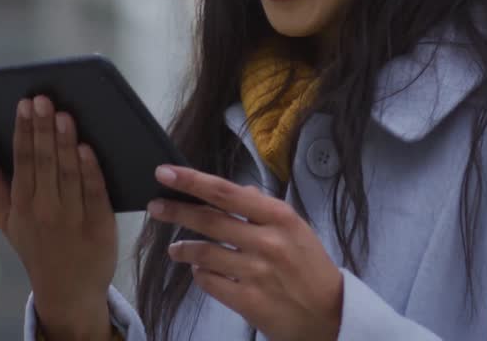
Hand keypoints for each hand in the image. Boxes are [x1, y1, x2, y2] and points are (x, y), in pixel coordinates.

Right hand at [0, 96, 117, 339]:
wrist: (68, 291)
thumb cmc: (36, 244)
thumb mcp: (5, 216)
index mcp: (21, 204)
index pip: (21, 160)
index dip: (23, 130)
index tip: (25, 103)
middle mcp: (44, 210)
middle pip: (43, 162)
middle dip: (43, 129)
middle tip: (43, 99)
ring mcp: (72, 218)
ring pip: (68, 174)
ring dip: (65, 143)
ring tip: (64, 115)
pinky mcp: (99, 225)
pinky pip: (94, 192)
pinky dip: (90, 170)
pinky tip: (87, 147)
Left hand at [147, 165, 342, 340]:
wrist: (330, 315)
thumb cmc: (312, 268)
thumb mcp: (296, 230)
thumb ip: (264, 209)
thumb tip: (240, 190)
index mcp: (279, 217)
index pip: (226, 192)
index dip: (192, 181)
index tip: (165, 172)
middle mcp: (267, 241)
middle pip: (208, 220)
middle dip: (175, 210)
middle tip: (155, 206)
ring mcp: (256, 272)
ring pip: (202, 253)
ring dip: (182, 248)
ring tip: (175, 248)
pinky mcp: (247, 300)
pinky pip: (209, 281)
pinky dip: (199, 273)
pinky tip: (199, 270)